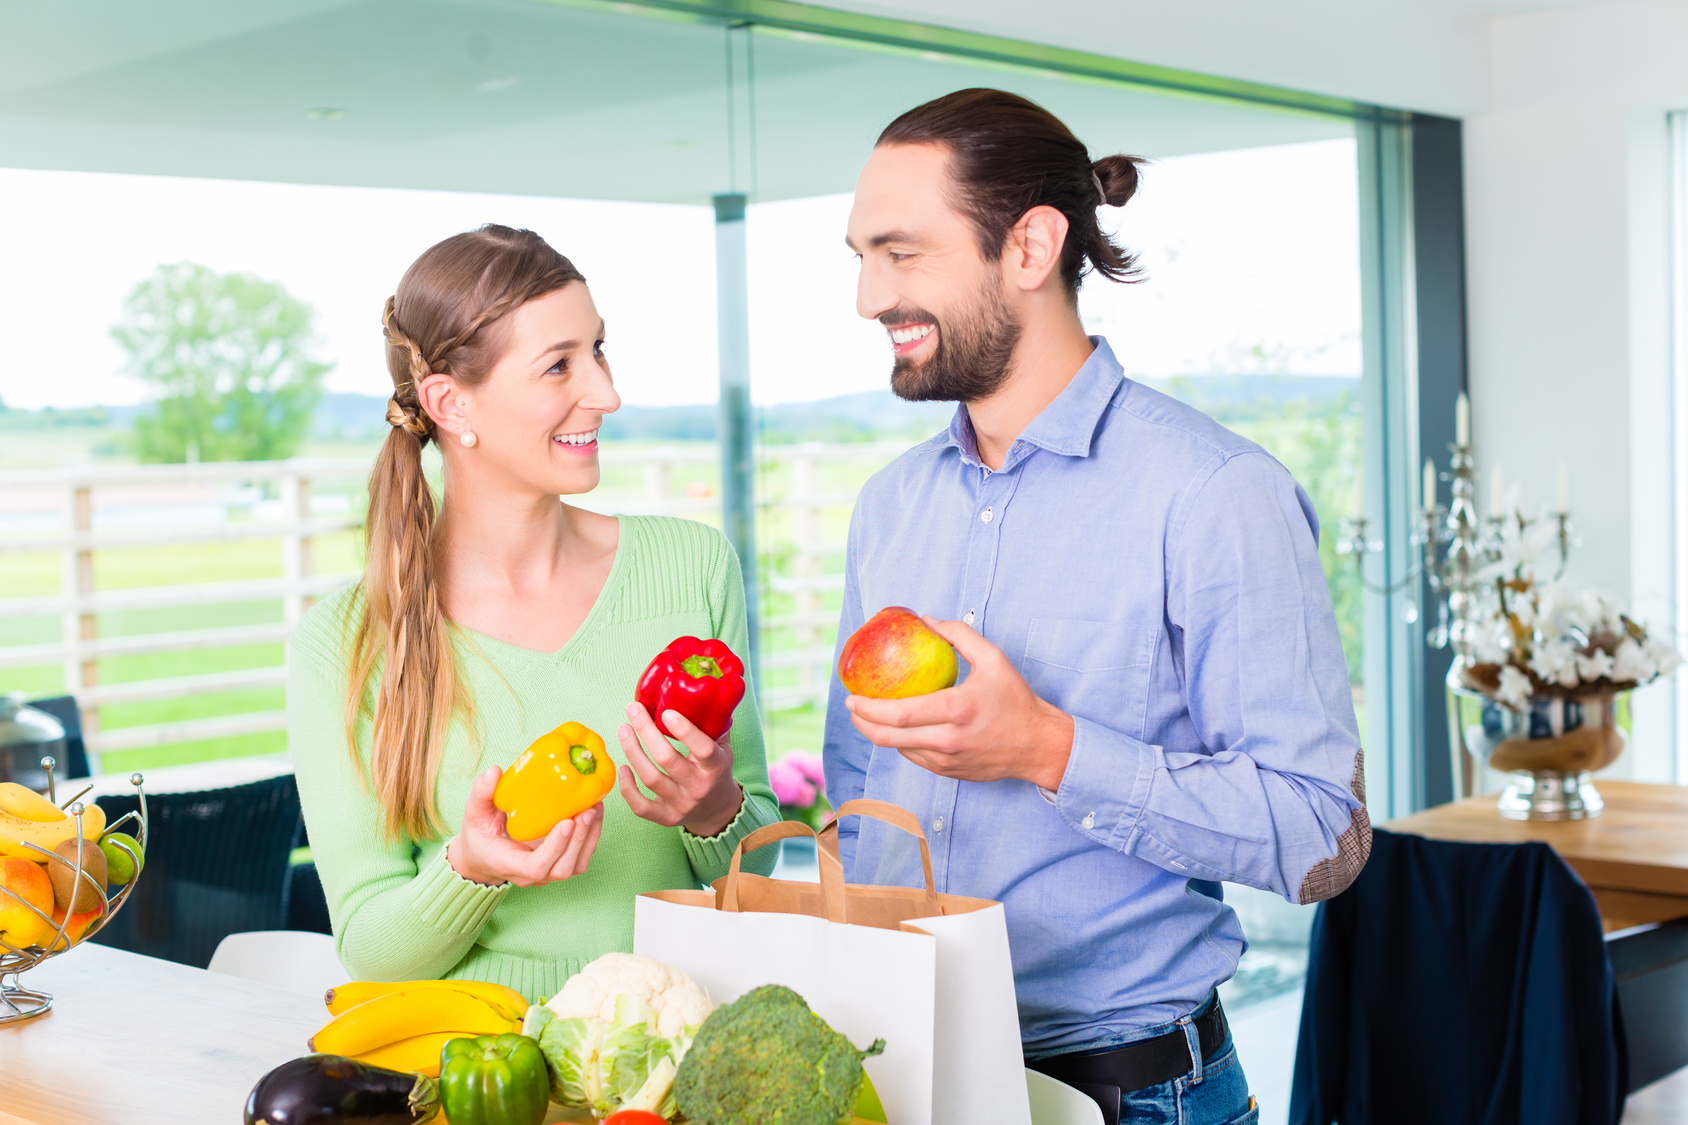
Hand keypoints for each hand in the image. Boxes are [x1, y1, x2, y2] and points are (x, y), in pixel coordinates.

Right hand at [448, 766, 604, 887]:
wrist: (483, 855)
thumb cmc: (479, 834)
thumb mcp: (474, 813)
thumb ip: (481, 793)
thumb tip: (494, 772)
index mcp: (508, 864)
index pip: (535, 867)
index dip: (554, 848)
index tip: (565, 822)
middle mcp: (530, 875)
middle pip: (561, 868)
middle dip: (578, 840)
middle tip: (587, 810)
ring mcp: (546, 873)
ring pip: (575, 865)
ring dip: (589, 837)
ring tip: (594, 808)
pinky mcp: (558, 864)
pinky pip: (581, 857)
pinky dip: (592, 836)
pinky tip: (595, 812)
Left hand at [618, 702, 743, 837]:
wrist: (719, 811)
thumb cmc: (717, 771)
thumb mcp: (724, 748)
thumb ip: (715, 725)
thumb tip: (705, 693)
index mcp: (715, 768)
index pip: (702, 749)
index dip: (684, 730)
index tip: (666, 711)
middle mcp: (698, 787)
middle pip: (667, 760)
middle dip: (646, 731)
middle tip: (633, 710)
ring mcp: (681, 804)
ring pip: (651, 779)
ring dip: (633, 751)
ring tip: (623, 729)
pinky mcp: (666, 818)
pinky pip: (640, 806)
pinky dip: (627, 788)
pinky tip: (622, 767)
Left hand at [845, 616, 1074, 788]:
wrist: (1038, 746)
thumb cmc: (1016, 701)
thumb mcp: (993, 659)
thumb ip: (959, 636)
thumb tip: (927, 620)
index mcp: (956, 710)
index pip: (899, 715)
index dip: (868, 708)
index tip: (853, 696)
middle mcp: (948, 740)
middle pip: (888, 738)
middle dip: (861, 722)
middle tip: (851, 706)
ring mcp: (946, 760)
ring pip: (898, 750)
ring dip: (877, 733)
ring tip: (868, 715)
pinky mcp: (948, 772)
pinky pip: (914, 757)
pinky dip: (899, 742)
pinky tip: (896, 728)